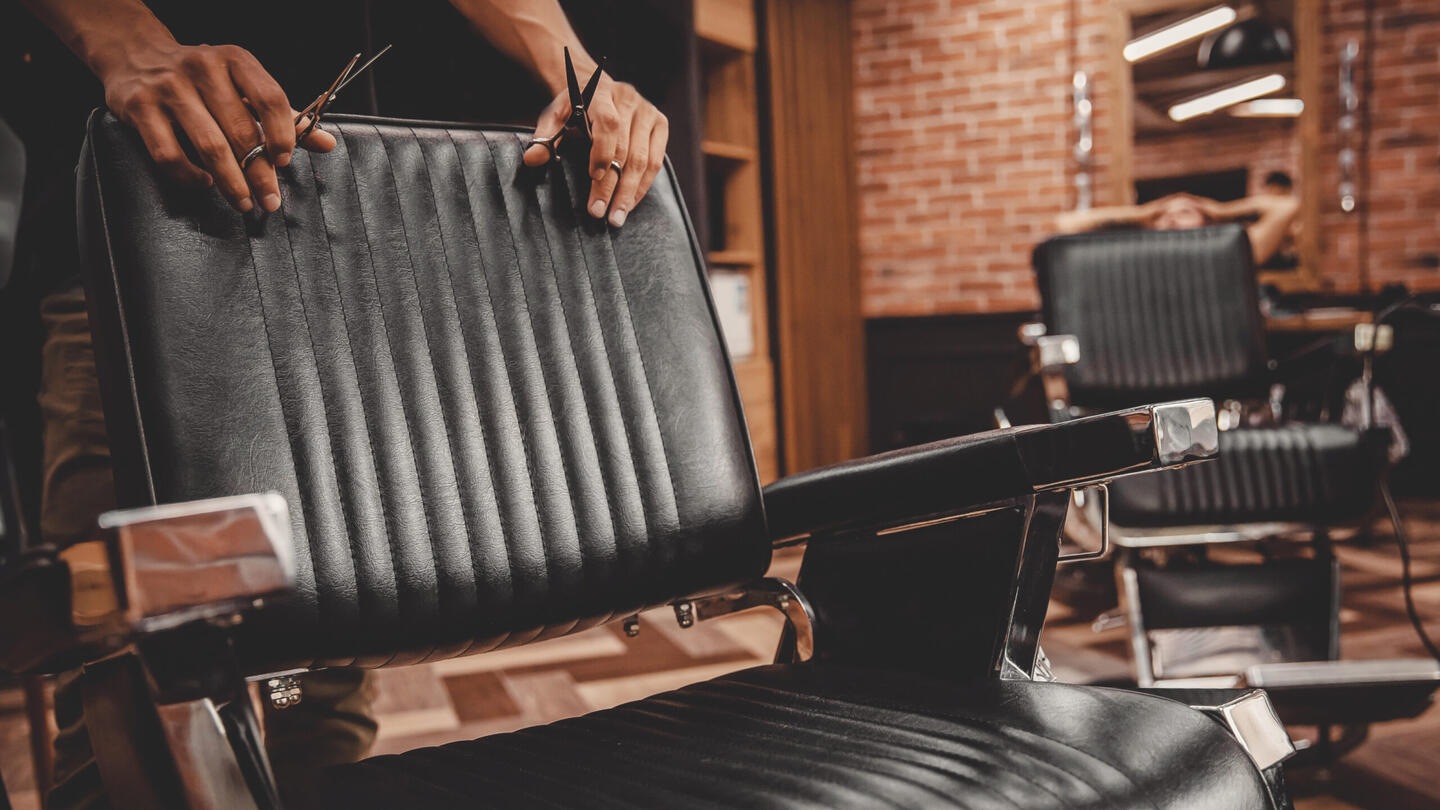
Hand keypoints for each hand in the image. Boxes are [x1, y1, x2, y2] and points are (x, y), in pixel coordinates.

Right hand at [98, 39, 334, 211]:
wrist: (137, 58)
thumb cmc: (203, 80)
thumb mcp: (244, 88)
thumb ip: (284, 117)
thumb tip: (326, 143)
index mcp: (235, 61)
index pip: (269, 98)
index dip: (282, 133)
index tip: (285, 161)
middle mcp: (203, 69)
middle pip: (241, 130)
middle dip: (260, 172)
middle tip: (270, 200)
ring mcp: (169, 88)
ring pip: (209, 145)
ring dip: (231, 182)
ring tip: (244, 202)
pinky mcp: (139, 108)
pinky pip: (169, 153)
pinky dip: (190, 175)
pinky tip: (205, 183)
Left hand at [523, 73, 667, 226]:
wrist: (597, 86)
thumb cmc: (574, 106)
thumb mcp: (556, 115)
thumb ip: (545, 136)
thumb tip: (532, 160)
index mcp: (601, 93)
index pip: (609, 123)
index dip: (603, 152)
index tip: (593, 177)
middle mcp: (629, 100)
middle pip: (626, 149)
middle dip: (612, 186)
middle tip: (600, 212)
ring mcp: (648, 112)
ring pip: (644, 160)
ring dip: (630, 192)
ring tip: (616, 216)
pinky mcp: (660, 125)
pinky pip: (656, 162)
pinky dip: (642, 186)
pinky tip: (629, 203)